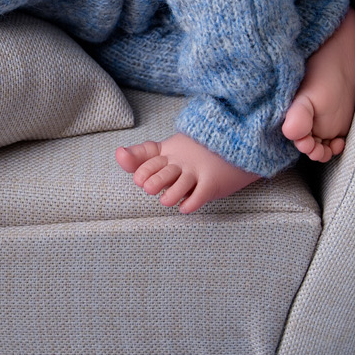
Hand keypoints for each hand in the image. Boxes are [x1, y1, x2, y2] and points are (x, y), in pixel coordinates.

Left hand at [115, 133, 260, 212]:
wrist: (236, 147)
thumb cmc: (195, 153)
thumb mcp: (168, 150)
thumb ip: (142, 155)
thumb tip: (118, 154)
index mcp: (169, 152)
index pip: (150, 157)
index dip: (142, 169)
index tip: (140, 179)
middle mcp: (182, 160)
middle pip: (164, 172)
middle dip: (155, 181)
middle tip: (150, 189)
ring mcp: (198, 170)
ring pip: (181, 185)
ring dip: (171, 195)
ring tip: (167, 201)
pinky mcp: (213, 182)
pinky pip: (201, 195)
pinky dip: (190, 204)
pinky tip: (185, 207)